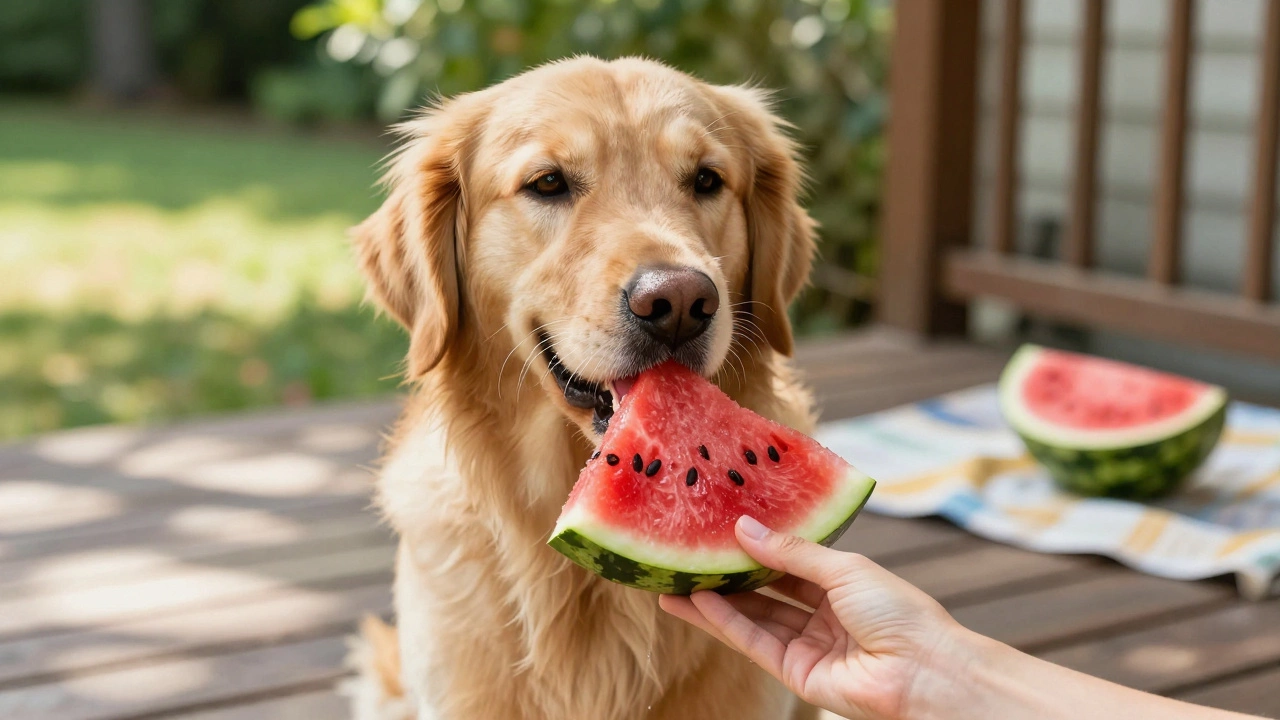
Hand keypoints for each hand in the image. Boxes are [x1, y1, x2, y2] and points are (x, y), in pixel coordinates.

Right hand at [659, 516, 978, 719]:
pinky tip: (696, 603)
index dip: (758, 545)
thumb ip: (791, 553)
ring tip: (677, 579)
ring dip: (715, 600)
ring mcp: (808, 645)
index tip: (723, 526)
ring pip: (753, 617)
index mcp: (842, 585)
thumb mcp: (844, 568)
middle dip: (729, 574)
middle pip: (766, 591)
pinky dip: (724, 622)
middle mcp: (823, 614)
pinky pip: (753, 643)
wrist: (924, 671)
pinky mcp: (795, 673)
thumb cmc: (899, 612)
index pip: (790, 561)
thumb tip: (744, 529)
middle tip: (691, 553)